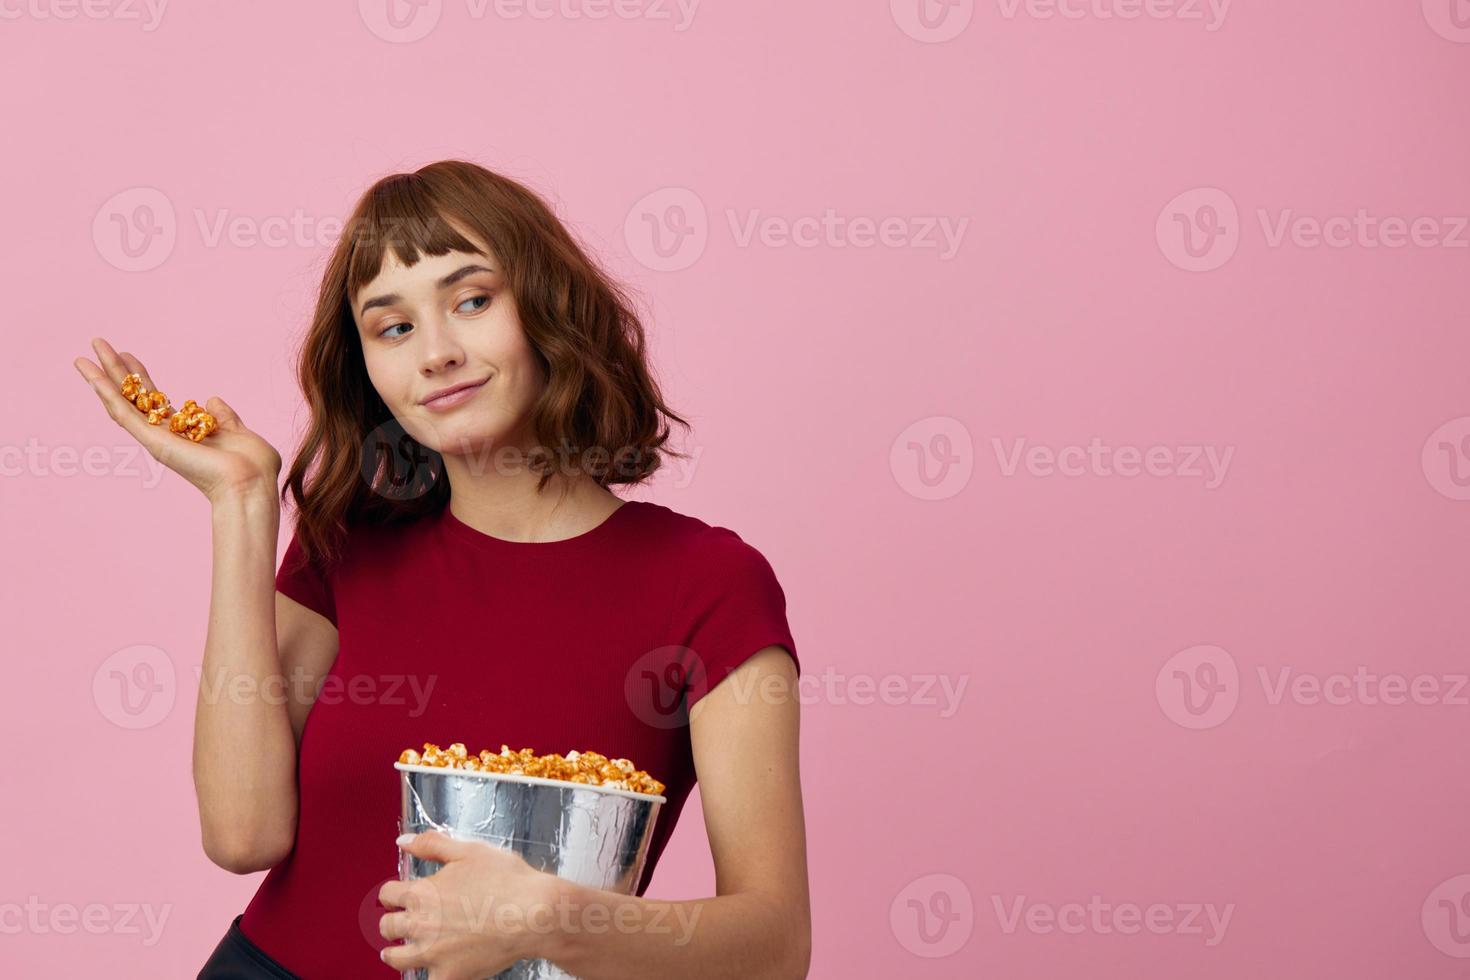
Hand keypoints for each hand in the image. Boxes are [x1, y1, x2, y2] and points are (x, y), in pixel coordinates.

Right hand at [74, 337, 282, 503]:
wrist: (251, 484)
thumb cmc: (252, 467)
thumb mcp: (239, 433)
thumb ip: (225, 417)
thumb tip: (212, 400)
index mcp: (185, 433)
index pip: (154, 400)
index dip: (140, 377)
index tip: (129, 356)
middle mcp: (166, 436)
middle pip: (133, 397)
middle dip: (115, 371)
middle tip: (98, 345)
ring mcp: (157, 439)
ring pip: (122, 404)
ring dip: (101, 378)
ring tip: (84, 356)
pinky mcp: (154, 441)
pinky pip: (124, 414)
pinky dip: (106, 394)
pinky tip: (91, 375)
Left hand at [379, 831, 559, 978]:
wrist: (533, 914)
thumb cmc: (507, 880)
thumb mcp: (469, 850)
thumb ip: (432, 844)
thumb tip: (404, 841)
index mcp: (422, 893)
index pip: (388, 895)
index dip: (390, 894)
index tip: (394, 897)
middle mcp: (421, 925)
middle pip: (387, 927)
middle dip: (390, 922)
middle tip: (395, 924)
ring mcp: (433, 954)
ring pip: (397, 958)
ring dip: (394, 954)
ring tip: (395, 953)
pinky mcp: (450, 975)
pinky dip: (428, 974)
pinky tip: (431, 970)